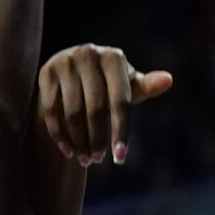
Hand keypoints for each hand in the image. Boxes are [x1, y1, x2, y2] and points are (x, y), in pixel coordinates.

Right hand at [35, 44, 172, 165]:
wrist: (72, 75)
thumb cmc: (107, 85)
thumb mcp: (126, 87)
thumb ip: (145, 87)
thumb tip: (168, 79)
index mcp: (114, 58)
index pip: (120, 102)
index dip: (121, 132)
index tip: (120, 158)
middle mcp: (89, 54)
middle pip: (95, 109)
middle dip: (98, 139)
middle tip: (98, 160)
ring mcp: (65, 62)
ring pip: (73, 113)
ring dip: (79, 142)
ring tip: (85, 159)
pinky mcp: (46, 73)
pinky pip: (52, 111)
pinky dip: (60, 135)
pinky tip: (67, 151)